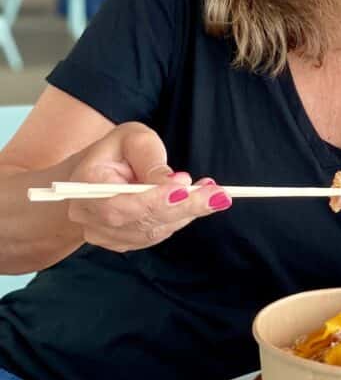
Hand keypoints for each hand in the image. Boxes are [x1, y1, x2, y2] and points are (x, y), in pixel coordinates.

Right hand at [64, 121, 231, 252]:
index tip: (184, 187)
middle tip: (217, 194)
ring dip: (189, 213)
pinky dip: (183, 218)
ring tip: (217, 194)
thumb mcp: (132, 138)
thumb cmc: (117, 151)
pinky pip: (158, 234)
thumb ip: (150, 158)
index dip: (150, 200)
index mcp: (83, 186)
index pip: (116, 203)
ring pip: (153, 231)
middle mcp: (90, 217)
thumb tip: (174, 182)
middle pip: (138, 221)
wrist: (97, 173)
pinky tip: (203, 201)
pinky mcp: (124, 241)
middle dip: (182, 207)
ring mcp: (105, 234)